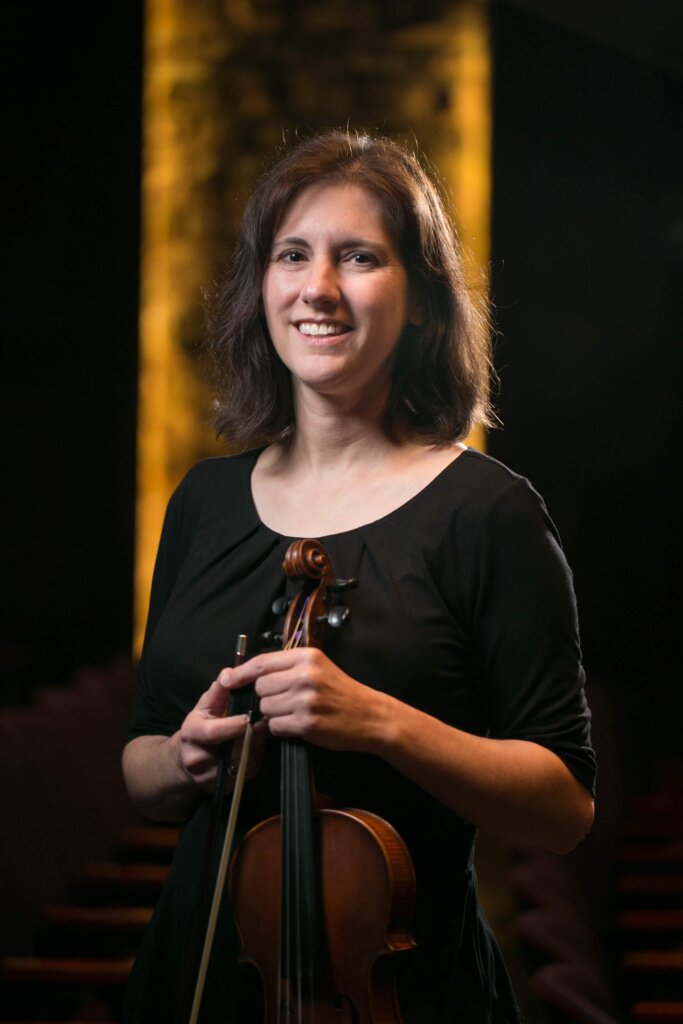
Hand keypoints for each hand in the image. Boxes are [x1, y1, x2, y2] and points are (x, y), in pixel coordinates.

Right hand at [177, 677, 267, 790]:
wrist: (186, 760)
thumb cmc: (200, 727)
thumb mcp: (204, 706)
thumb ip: (218, 691)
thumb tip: (228, 673)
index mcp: (191, 734)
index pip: (215, 732)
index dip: (234, 725)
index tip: (249, 717)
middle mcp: (197, 759)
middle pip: (234, 747)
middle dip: (253, 734)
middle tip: (266, 721)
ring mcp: (209, 777)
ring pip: (244, 761)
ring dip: (257, 746)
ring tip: (261, 732)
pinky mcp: (223, 788)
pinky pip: (248, 772)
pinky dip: (256, 758)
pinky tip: (255, 747)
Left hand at [216, 648, 387, 752]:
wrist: (370, 716)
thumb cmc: (341, 692)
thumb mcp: (319, 667)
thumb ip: (288, 666)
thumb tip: (250, 672)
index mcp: (307, 657)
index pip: (262, 662)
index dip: (240, 672)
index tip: (226, 679)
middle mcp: (305, 675)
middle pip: (260, 687)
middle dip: (267, 697)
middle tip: (286, 700)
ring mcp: (306, 700)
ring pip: (265, 708)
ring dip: (274, 714)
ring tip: (296, 712)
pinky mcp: (306, 724)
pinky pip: (275, 726)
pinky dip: (282, 728)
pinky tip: (299, 724)